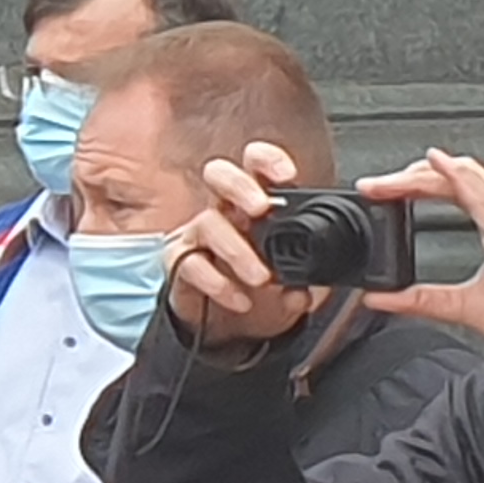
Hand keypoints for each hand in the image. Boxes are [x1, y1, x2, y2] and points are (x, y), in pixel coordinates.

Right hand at [156, 143, 328, 348]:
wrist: (226, 322)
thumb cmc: (260, 286)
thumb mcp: (293, 280)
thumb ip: (303, 281)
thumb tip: (303, 293)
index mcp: (255, 203)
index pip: (255, 164)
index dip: (267, 160)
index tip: (287, 176)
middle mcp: (223, 210)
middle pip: (218, 173)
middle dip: (239, 185)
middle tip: (260, 208)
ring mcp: (198, 233)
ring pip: (207, 222)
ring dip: (237, 251)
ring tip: (262, 279)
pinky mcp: (180, 261)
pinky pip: (189, 263)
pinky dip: (217, 282)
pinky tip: (240, 300)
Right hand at [362, 150, 483, 354]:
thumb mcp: (472, 309)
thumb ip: (422, 300)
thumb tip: (382, 298)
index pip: (459, 183)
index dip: (419, 176)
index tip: (387, 179)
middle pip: (463, 173)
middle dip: (416, 174)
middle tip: (382, 186)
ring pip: (475, 175)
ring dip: (435, 174)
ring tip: (402, 184)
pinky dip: (458, 180)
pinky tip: (443, 186)